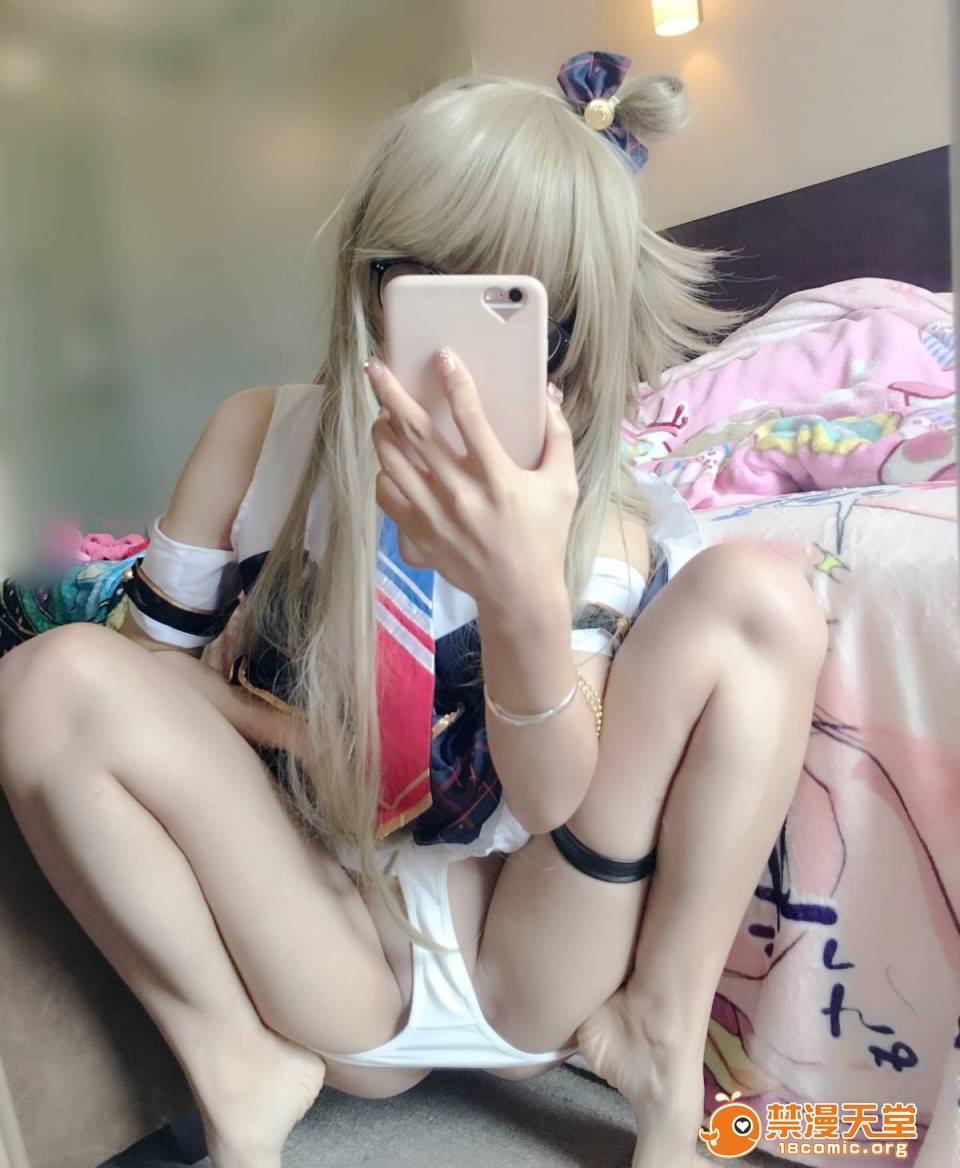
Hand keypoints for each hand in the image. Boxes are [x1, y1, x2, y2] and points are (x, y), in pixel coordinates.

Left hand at [364, 347, 577, 606]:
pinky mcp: (417, 536)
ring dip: (382, 430)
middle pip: (414, 433)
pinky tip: (392, 465)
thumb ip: (557, 437)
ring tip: (382, 415)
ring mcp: (433, 517)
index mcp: (498, 478)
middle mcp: (459, 495)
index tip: (443, 356)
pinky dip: (384, 475)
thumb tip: (548, 395)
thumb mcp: (563, 485)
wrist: (518, 592)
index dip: (455, 383)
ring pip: (390, 461)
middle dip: (391, 394)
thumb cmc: (543, 535)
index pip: (471, 419)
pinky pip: (386, 496)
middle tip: (376, 367)